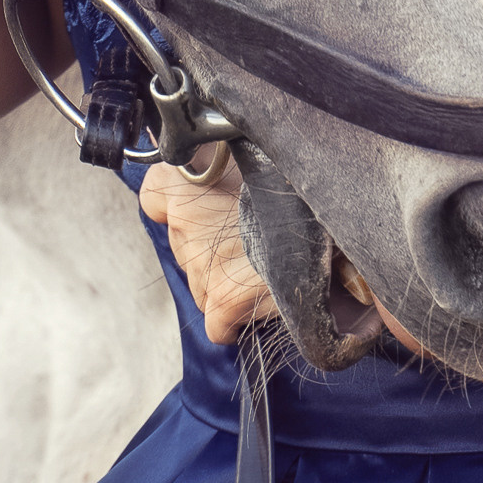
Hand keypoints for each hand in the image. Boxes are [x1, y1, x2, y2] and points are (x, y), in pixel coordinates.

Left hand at [139, 162, 277, 344]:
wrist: (327, 223)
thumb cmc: (294, 187)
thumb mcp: (256, 158)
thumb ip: (227, 164)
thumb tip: (221, 160)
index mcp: (185, 186)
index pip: (155, 195)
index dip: (177, 201)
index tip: (200, 203)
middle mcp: (185, 226)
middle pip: (184, 244)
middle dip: (210, 243)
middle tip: (248, 236)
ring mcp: (201, 268)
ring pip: (201, 283)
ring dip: (224, 279)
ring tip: (262, 264)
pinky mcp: (222, 304)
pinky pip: (217, 324)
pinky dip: (235, 320)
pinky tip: (261, 300)